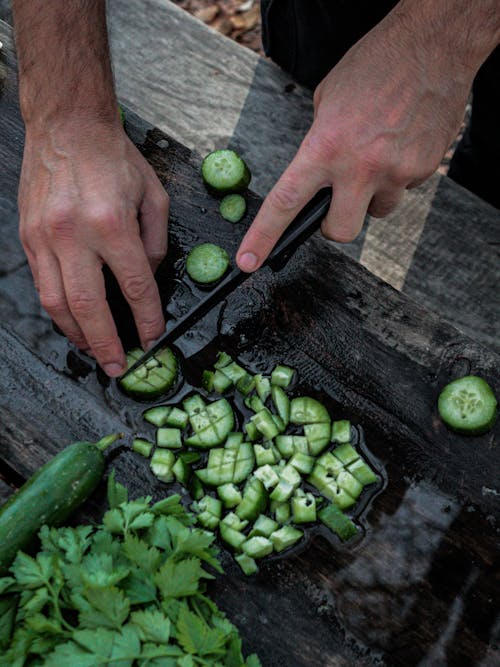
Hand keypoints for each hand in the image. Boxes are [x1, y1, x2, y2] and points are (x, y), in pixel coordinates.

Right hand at [18, 117, 168, 376]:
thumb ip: (155, 244)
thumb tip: (146, 280)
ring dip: (78, 335)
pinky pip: (43, 285)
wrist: (67, 126)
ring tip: (95, 352)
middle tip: (119, 367)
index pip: (134, 286)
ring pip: (58, 303)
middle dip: (107, 344)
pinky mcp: (29, 237)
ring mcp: (45, 237)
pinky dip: (59, 312)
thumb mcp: (154, 196)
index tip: (154, 337)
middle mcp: (74, 233)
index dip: (147, 318)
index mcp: (111, 223)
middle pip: (90, 307)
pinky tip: (73, 323)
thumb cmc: (114, 158)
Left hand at [236, 9, 472, 271]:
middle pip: (340, 231)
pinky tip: (400, 143)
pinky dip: (399, 174)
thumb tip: (317, 176)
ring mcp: (396, 171)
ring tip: (378, 155)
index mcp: (325, 146)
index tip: (249, 261)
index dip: (265, 236)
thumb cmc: (376, 64)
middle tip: (338, 201)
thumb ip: (319, 145)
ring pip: (377, 211)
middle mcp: (360, 166)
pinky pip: (404, 189)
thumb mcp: (329, 102)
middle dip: (335, 225)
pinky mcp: (424, 170)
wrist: (434, 45)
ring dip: (372, 195)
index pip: (287, 201)